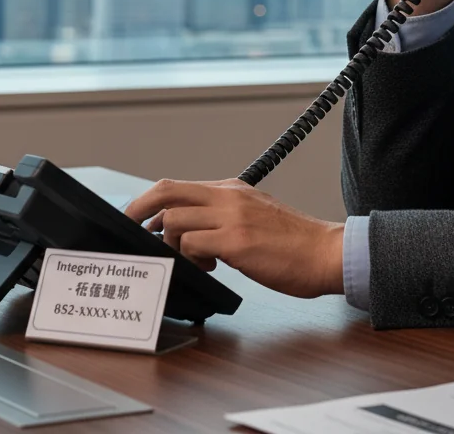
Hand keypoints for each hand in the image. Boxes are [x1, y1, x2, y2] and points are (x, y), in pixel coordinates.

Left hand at [124, 178, 344, 298]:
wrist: (325, 252)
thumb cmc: (293, 242)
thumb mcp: (254, 214)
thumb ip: (223, 216)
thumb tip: (187, 230)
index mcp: (232, 189)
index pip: (177, 185)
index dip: (149, 200)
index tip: (135, 218)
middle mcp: (228, 196)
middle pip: (167, 190)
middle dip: (138, 209)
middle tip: (128, 230)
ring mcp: (232, 217)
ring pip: (174, 220)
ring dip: (170, 244)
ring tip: (193, 260)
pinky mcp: (236, 241)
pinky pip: (192, 244)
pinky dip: (189, 259)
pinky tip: (209, 269)